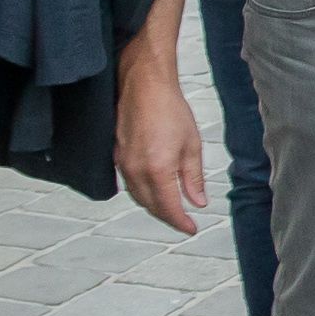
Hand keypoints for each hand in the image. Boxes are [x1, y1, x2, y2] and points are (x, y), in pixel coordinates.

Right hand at [114, 51, 207, 233]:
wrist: (144, 86)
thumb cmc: (169, 109)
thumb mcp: (191, 145)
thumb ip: (193, 178)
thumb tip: (197, 201)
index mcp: (157, 169)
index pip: (168, 207)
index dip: (180, 222)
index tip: (191, 229)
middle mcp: (136, 171)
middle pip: (151, 206)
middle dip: (168, 217)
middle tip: (184, 221)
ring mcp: (123, 164)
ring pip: (138, 197)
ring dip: (154, 206)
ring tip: (171, 209)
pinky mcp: (117, 156)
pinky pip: (129, 184)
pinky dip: (142, 192)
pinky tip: (154, 190)